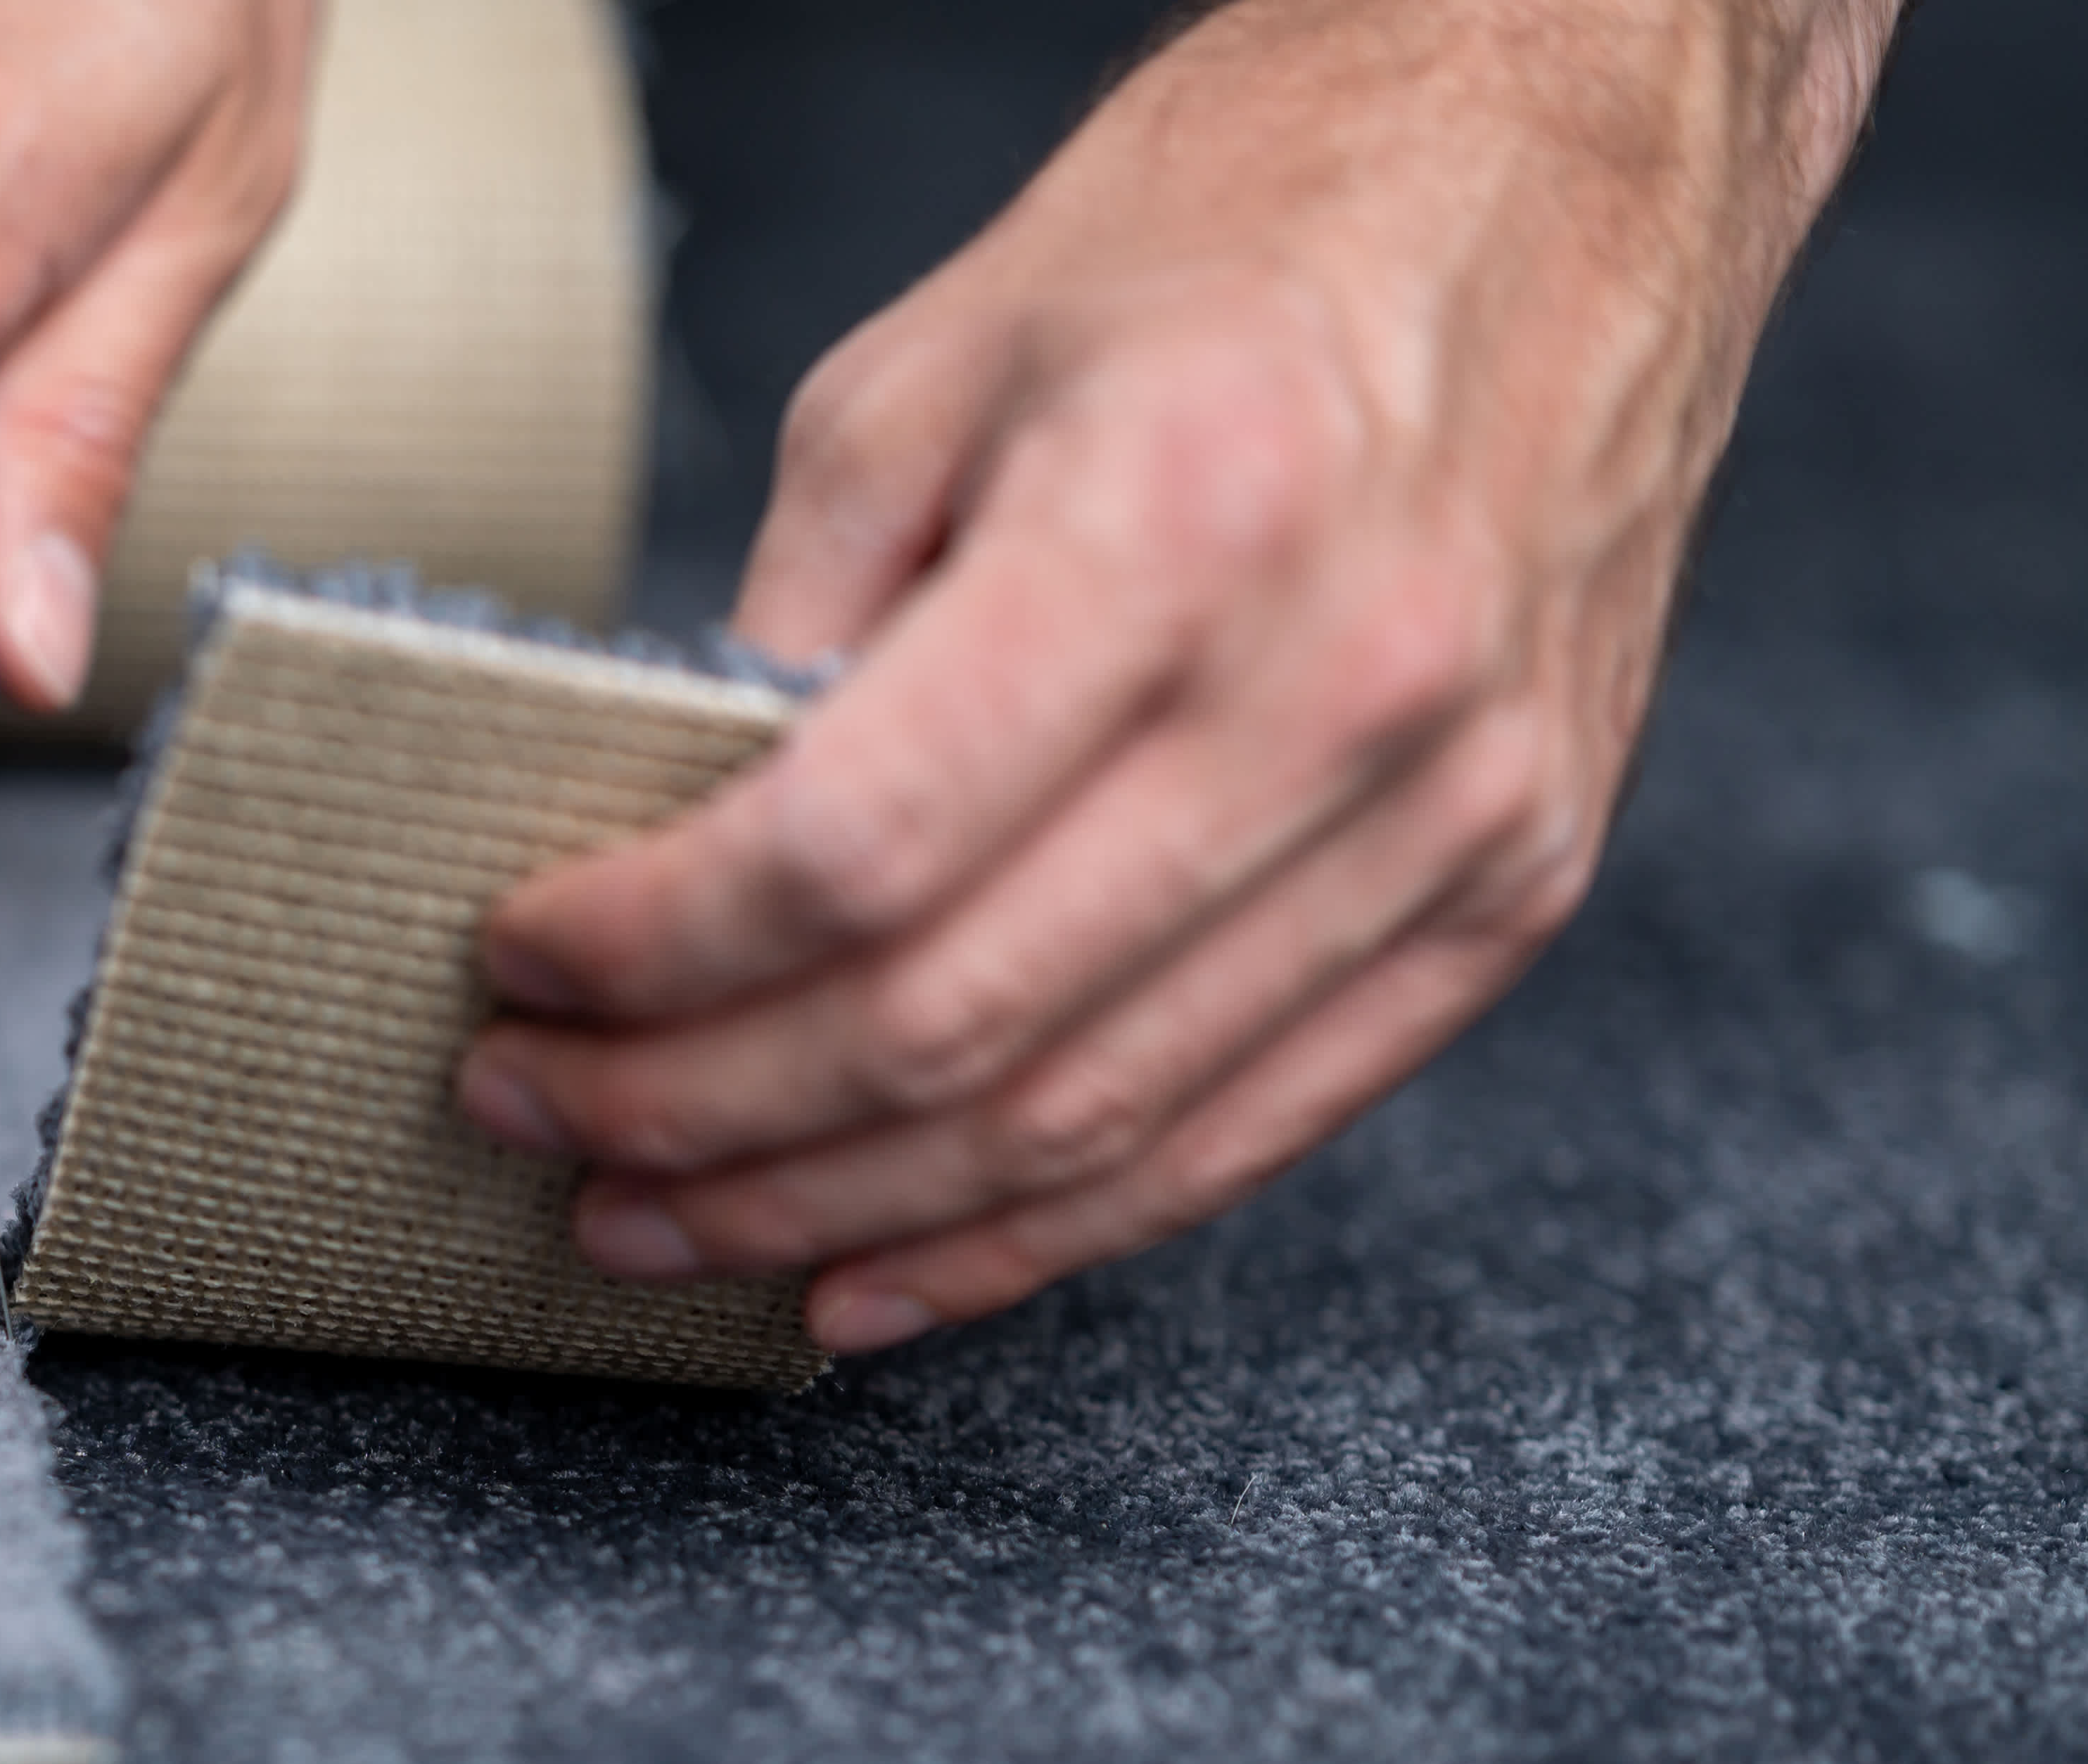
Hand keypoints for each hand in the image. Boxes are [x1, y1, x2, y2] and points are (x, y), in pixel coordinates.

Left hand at [454, 0, 1898, 1353]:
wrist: (1569, 162)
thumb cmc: (1239, 223)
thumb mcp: (941, 361)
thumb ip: (803, 623)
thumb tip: (675, 850)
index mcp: (1179, 520)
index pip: (848, 847)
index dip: (647, 949)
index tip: (518, 967)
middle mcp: (1340, 691)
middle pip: (947, 1022)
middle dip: (694, 1111)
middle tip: (530, 1119)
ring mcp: (1453, 817)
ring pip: (1081, 1128)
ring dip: (829, 1213)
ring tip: (653, 1226)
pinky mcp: (1515, 893)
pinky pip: (1238, 1140)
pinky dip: (1033, 1243)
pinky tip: (866, 1277)